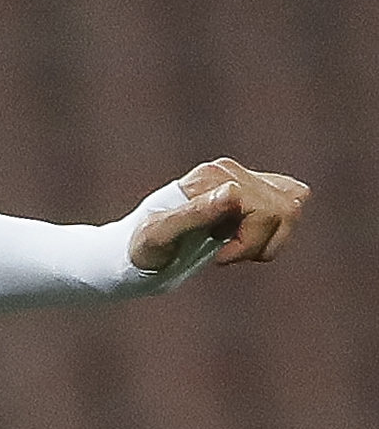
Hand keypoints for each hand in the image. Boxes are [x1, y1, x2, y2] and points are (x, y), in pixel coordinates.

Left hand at [130, 157, 307, 270]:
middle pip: (286, 208)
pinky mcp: (250, 191)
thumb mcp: (159, 237)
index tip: (218, 257)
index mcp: (210, 178)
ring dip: (271, 237)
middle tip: (224, 252)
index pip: (264, 208)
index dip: (249, 241)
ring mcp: (241, 178)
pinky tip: (245, 238)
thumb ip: (194, 214)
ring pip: (293, 205)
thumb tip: (233, 192)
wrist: (135, 251)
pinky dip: (277, 230)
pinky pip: (291, 200)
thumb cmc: (143, 247)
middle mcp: (228, 171)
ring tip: (233, 245)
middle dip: (260, 241)